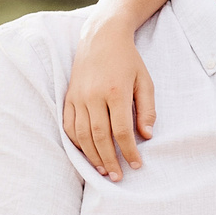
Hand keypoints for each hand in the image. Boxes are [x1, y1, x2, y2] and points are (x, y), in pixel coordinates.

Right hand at [61, 23, 155, 179]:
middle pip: (100, 136)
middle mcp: (94, 95)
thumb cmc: (128, 60)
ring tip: (103, 170)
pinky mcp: (69, 96)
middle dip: (109, 160)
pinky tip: (86, 153)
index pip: (122, 130)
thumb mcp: (145, 81)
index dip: (129, 151)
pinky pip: (68, 125)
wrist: (101, 37)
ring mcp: (78, 96)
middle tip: (117, 177)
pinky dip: (75, 142)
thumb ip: (147, 109)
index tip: (136, 165)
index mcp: (116, 91)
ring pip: (82, 134)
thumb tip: (147, 136)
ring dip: (92, 155)